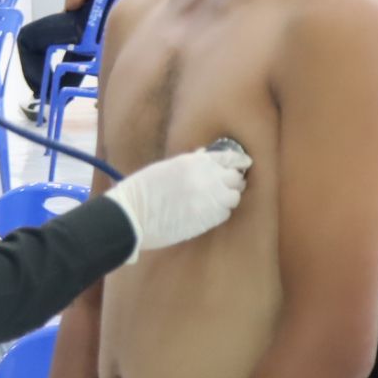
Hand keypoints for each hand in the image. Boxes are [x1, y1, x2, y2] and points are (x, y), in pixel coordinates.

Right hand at [105, 144, 251, 257]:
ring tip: (216, 201)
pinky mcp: (207, 220)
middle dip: (232, 181)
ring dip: (227, 198)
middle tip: (227, 185)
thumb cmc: (143, 189)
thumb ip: (189, 163)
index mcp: (195, 162)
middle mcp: (207, 178)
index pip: (227, 158)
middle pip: (235, 178)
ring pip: (233, 197)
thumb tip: (205, 157)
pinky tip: (208, 212)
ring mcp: (209, 200)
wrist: (133, 215)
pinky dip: (220, 212)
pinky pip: (224, 214)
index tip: (244, 163)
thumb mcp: (167, 168)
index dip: (238, 161)